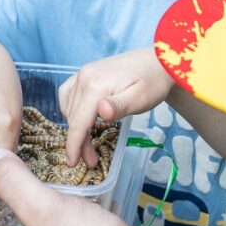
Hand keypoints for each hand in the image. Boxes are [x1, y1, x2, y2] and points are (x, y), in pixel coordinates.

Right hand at [58, 49, 173, 166]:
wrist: (157, 61)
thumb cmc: (152, 82)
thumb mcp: (141, 98)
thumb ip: (120, 106)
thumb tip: (101, 111)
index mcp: (95, 85)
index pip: (78, 121)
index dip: (73, 145)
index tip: (71, 164)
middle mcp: (83, 77)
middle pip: (74, 118)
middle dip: (79, 142)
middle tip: (91, 160)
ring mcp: (82, 73)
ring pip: (69, 108)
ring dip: (77, 128)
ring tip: (89, 144)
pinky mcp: (85, 73)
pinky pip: (68, 94)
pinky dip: (70, 110)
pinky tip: (81, 119)